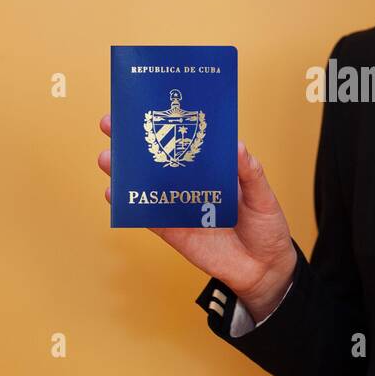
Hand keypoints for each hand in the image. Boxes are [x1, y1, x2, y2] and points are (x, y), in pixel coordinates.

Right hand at [98, 113, 296, 320]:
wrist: (264, 270)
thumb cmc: (266, 228)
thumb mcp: (263, 197)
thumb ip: (250, 173)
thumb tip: (237, 145)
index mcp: (213, 169)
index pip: (185, 139)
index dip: (165, 122)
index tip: (144, 105)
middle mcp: (192, 184)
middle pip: (158, 158)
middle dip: (132, 141)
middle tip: (111, 124)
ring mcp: (180, 207)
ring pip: (147, 185)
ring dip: (124, 172)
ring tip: (108, 158)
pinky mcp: (174, 232)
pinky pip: (148, 216)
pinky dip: (131, 205)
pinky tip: (114, 193)